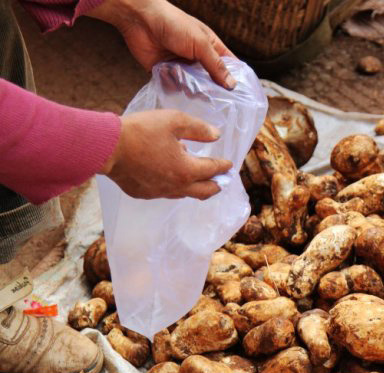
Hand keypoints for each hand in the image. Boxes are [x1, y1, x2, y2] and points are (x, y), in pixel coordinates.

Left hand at [88, 0, 235, 88]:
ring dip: (194, 92)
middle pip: (211, 80)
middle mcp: (197, 58)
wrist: (140, 20)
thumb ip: (215, 65)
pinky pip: (175, 87)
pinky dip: (176, 90)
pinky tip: (178, 92)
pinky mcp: (166, 72)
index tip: (241, 96)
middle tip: (219, 104)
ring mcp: (182, 66)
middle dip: (214, 91)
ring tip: (196, 97)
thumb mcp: (200, 43)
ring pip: (194, 87)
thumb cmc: (173, 24)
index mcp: (210, 47)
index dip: (235, 79)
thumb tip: (232, 85)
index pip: (228, 66)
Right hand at [100, 110, 231, 199]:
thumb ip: (198, 129)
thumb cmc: (141, 131)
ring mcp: (158, 192)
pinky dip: (173, 186)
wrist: (106, 147)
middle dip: (215, 186)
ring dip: (194, 187)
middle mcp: (175, 186)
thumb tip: (216, 135)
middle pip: (203, 191)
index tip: (229, 165)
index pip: (212, 170)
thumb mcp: (174, 121)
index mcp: (186, 170)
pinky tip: (170, 178)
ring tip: (197, 180)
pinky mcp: (143, 193)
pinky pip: (164, 193)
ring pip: (184, 194)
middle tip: (221, 182)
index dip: (223, 166)